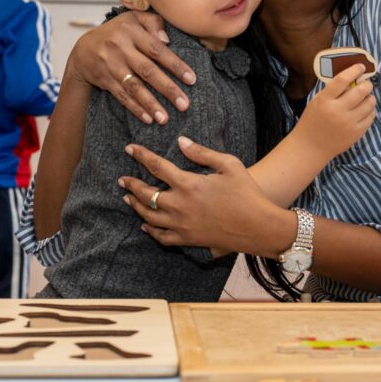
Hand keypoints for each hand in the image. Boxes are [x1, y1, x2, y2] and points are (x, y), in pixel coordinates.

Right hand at [69, 11, 195, 123]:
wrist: (83, 49)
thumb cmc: (118, 33)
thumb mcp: (134, 18)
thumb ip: (153, 22)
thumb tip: (167, 39)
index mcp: (131, 31)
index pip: (157, 50)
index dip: (175, 65)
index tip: (192, 79)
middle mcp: (120, 48)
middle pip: (147, 71)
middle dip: (167, 89)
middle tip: (184, 105)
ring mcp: (111, 65)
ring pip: (134, 87)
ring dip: (150, 104)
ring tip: (165, 119)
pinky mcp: (104, 80)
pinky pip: (121, 96)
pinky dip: (134, 108)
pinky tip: (148, 119)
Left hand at [119, 137, 294, 255]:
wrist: (258, 226)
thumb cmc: (246, 192)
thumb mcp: (229, 164)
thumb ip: (202, 153)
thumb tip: (182, 142)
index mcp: (189, 184)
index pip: (156, 166)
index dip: (141, 155)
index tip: (130, 149)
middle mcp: (180, 205)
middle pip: (147, 194)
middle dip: (132, 184)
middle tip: (122, 179)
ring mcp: (182, 225)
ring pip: (149, 216)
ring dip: (136, 205)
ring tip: (128, 198)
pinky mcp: (188, 239)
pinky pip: (161, 237)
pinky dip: (150, 230)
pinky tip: (145, 224)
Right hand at [293, 64, 376, 160]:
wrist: (311, 146)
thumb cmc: (312, 121)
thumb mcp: (317, 101)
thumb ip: (332, 91)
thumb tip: (351, 78)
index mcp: (325, 101)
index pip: (342, 80)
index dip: (353, 70)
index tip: (360, 66)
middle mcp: (338, 111)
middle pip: (360, 91)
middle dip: (367, 84)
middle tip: (366, 83)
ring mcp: (349, 123)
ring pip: (369, 103)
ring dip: (370, 96)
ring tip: (365, 97)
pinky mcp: (357, 133)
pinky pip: (371, 116)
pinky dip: (370, 110)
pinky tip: (364, 109)